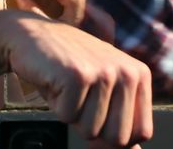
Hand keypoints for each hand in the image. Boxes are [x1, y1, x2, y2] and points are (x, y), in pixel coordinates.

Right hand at [6, 14, 152, 146]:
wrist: (31, 35)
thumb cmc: (66, 67)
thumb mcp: (101, 91)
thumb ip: (121, 119)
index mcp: (139, 75)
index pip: (142, 132)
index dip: (114, 134)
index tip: (97, 116)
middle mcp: (127, 72)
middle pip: (118, 138)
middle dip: (93, 128)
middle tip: (80, 100)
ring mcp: (103, 72)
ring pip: (91, 130)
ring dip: (72, 115)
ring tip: (66, 87)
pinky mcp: (78, 75)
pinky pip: (68, 117)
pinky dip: (56, 106)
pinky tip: (55, 81)